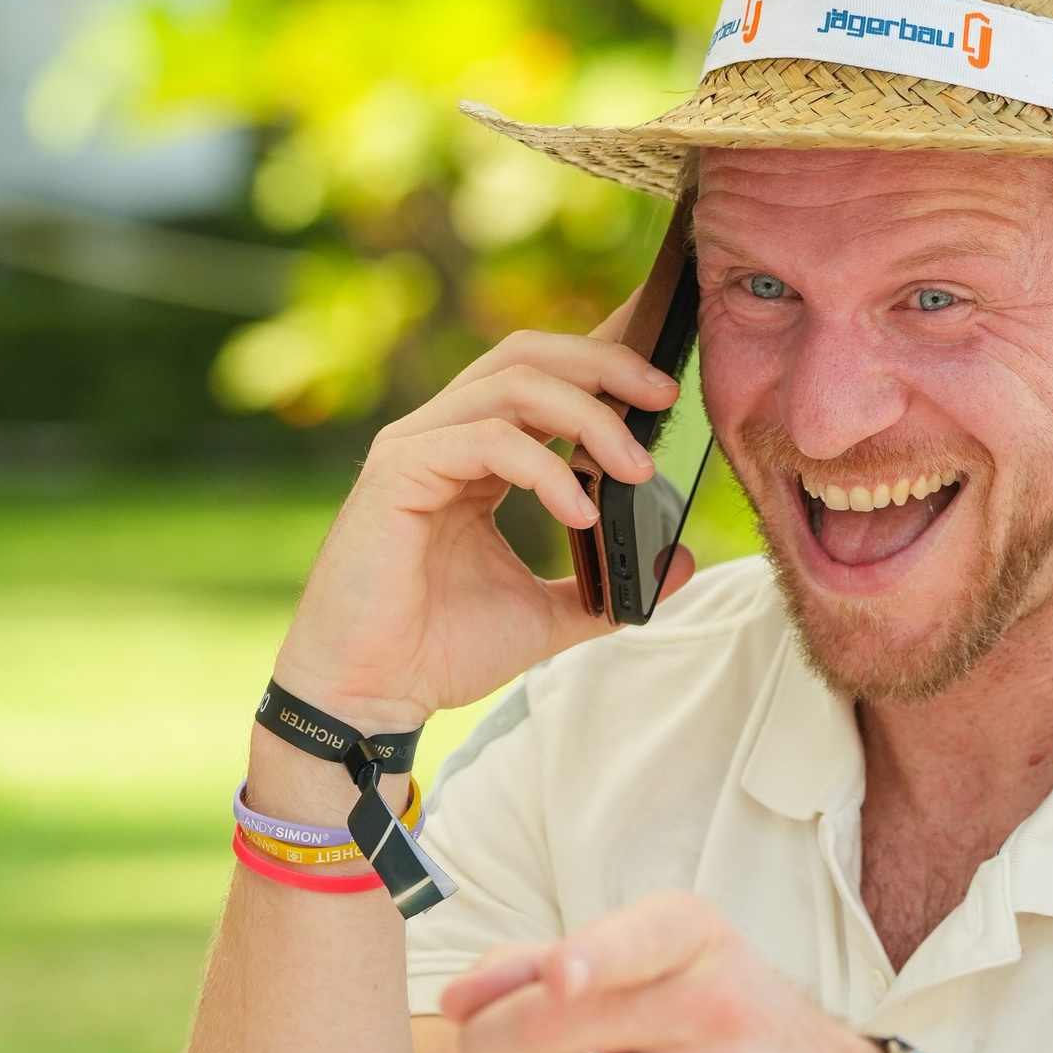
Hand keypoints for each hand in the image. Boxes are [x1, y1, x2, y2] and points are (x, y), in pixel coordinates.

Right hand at [269, 304, 693, 732]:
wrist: (370, 695)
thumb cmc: (438, 651)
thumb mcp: (546, 614)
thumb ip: (607, 583)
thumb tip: (681, 560)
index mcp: (473, 454)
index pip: (541, 377)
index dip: (603, 363)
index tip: (666, 387)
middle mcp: (441, 435)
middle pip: (529, 357)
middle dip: (606, 364)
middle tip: (666, 399)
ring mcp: (415, 446)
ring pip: (513, 385)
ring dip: (589, 418)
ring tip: (637, 470)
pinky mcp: (397, 471)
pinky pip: (487, 440)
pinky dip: (546, 469)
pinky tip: (582, 511)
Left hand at [440, 895, 879, 1052]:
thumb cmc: (708, 1020)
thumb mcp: (654, 966)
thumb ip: (544, 965)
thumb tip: (458, 1002)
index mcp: (698, 938)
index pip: (640, 940)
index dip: (589, 958)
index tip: (562, 979)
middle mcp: (717, 1007)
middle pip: (549, 1028)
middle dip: (490, 1043)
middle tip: (485, 1052)